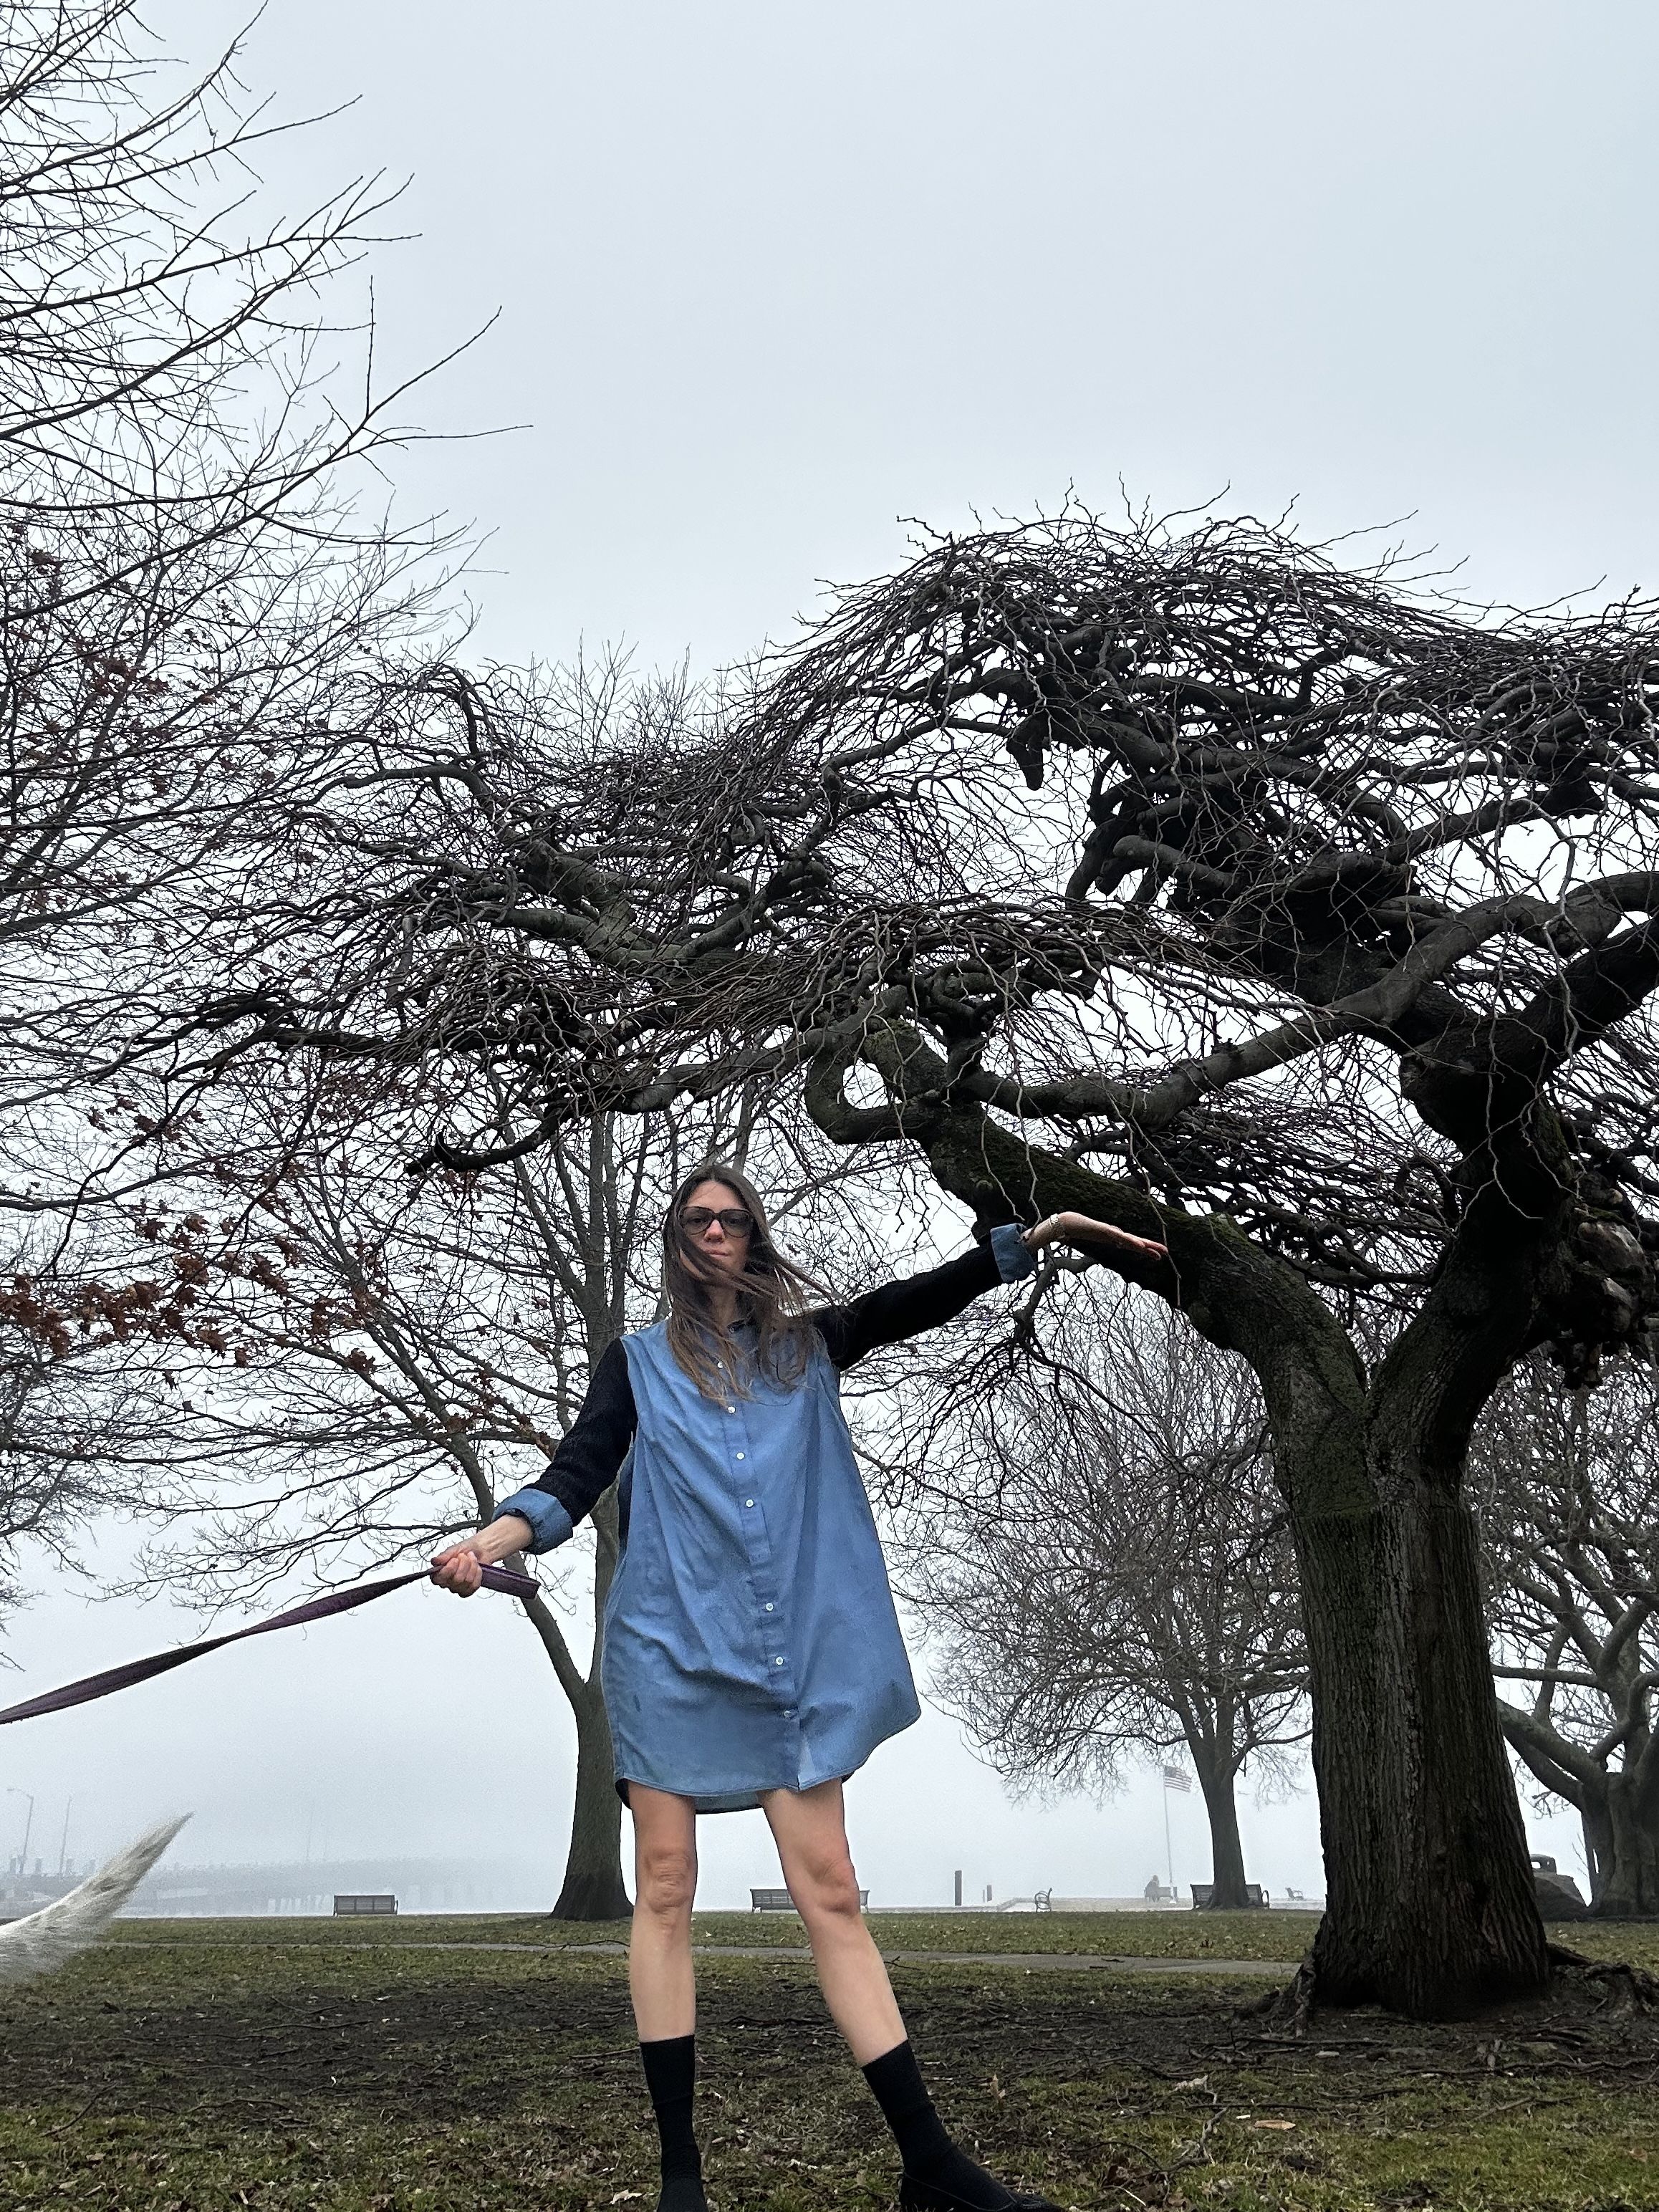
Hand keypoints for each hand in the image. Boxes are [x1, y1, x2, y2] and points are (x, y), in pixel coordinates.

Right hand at [430, 1540, 486, 1596]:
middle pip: (456, 1580)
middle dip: (464, 1564)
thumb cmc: (466, 1549)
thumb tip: (435, 1561)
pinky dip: (477, 1573)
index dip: (448, 1570)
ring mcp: (457, 1588)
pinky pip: (474, 1585)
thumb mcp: (455, 1548)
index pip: (437, 1579)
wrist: (480, 1548)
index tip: (455, 1559)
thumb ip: (445, 1555)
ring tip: (471, 1558)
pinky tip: (476, 1567)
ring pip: (466, 1581)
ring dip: (472, 1566)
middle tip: (464, 1555)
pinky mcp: (469, 1590)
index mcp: (439, 1571)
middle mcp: (447, 1582)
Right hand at [1025, 1210, 1167, 1262]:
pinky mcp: (1103, 1230)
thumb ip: (1090, 1245)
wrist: (1061, 1222)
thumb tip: (1097, 1247)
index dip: (1144, 1248)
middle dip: (1151, 1246)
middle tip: (1166, 1253)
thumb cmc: (1072, 1230)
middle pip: (1135, 1241)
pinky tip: (1140, 1246)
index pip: (1131, 1243)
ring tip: (1158, 1251)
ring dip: (1144, 1245)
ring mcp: (1108, 1231)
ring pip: (1130, 1239)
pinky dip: (1130, 1242)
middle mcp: (1112, 1234)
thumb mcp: (1086, 1241)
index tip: (1157, 1255)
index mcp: (1110, 1238)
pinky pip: (1119, 1238)